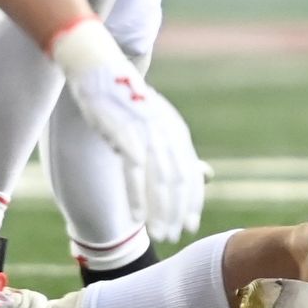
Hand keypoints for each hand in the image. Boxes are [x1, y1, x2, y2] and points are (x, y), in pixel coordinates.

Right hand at [51, 21, 210, 243]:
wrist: (101, 72)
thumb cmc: (128, 103)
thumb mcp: (158, 125)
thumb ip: (177, 152)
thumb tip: (206, 175)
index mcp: (176, 131)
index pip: (190, 173)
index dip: (192, 202)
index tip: (191, 225)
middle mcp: (166, 133)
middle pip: (178, 181)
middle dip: (177, 211)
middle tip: (173, 235)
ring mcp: (146, 133)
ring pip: (159, 180)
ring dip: (160, 210)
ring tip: (158, 232)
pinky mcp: (125, 134)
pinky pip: (134, 172)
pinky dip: (137, 197)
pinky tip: (137, 217)